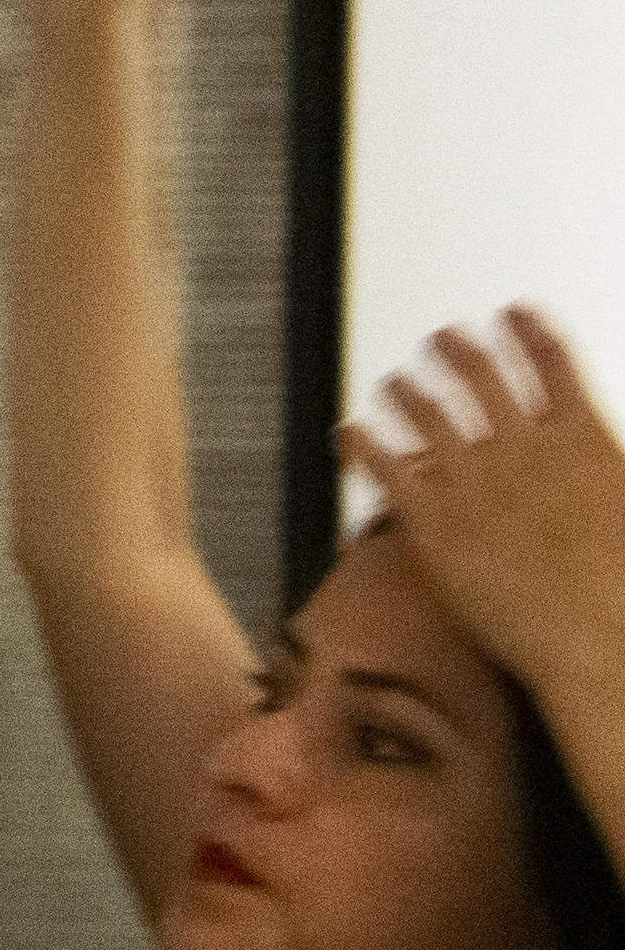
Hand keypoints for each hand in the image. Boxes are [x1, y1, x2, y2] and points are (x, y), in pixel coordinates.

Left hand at [347, 312, 624, 709]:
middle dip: (457, 348)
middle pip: (481, 375)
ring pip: (425, 411)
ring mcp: (476, 480)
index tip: (513, 311)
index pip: (552, 361)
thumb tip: (608, 458)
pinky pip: (386, 466)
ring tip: (393, 379)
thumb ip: (615, 471)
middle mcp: (524, 446)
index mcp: (584, 436)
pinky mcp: (433, 521)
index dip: (528, 330)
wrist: (599, 637)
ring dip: (405, 387)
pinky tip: (350, 430)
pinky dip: (364, 441)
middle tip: (441, 337)